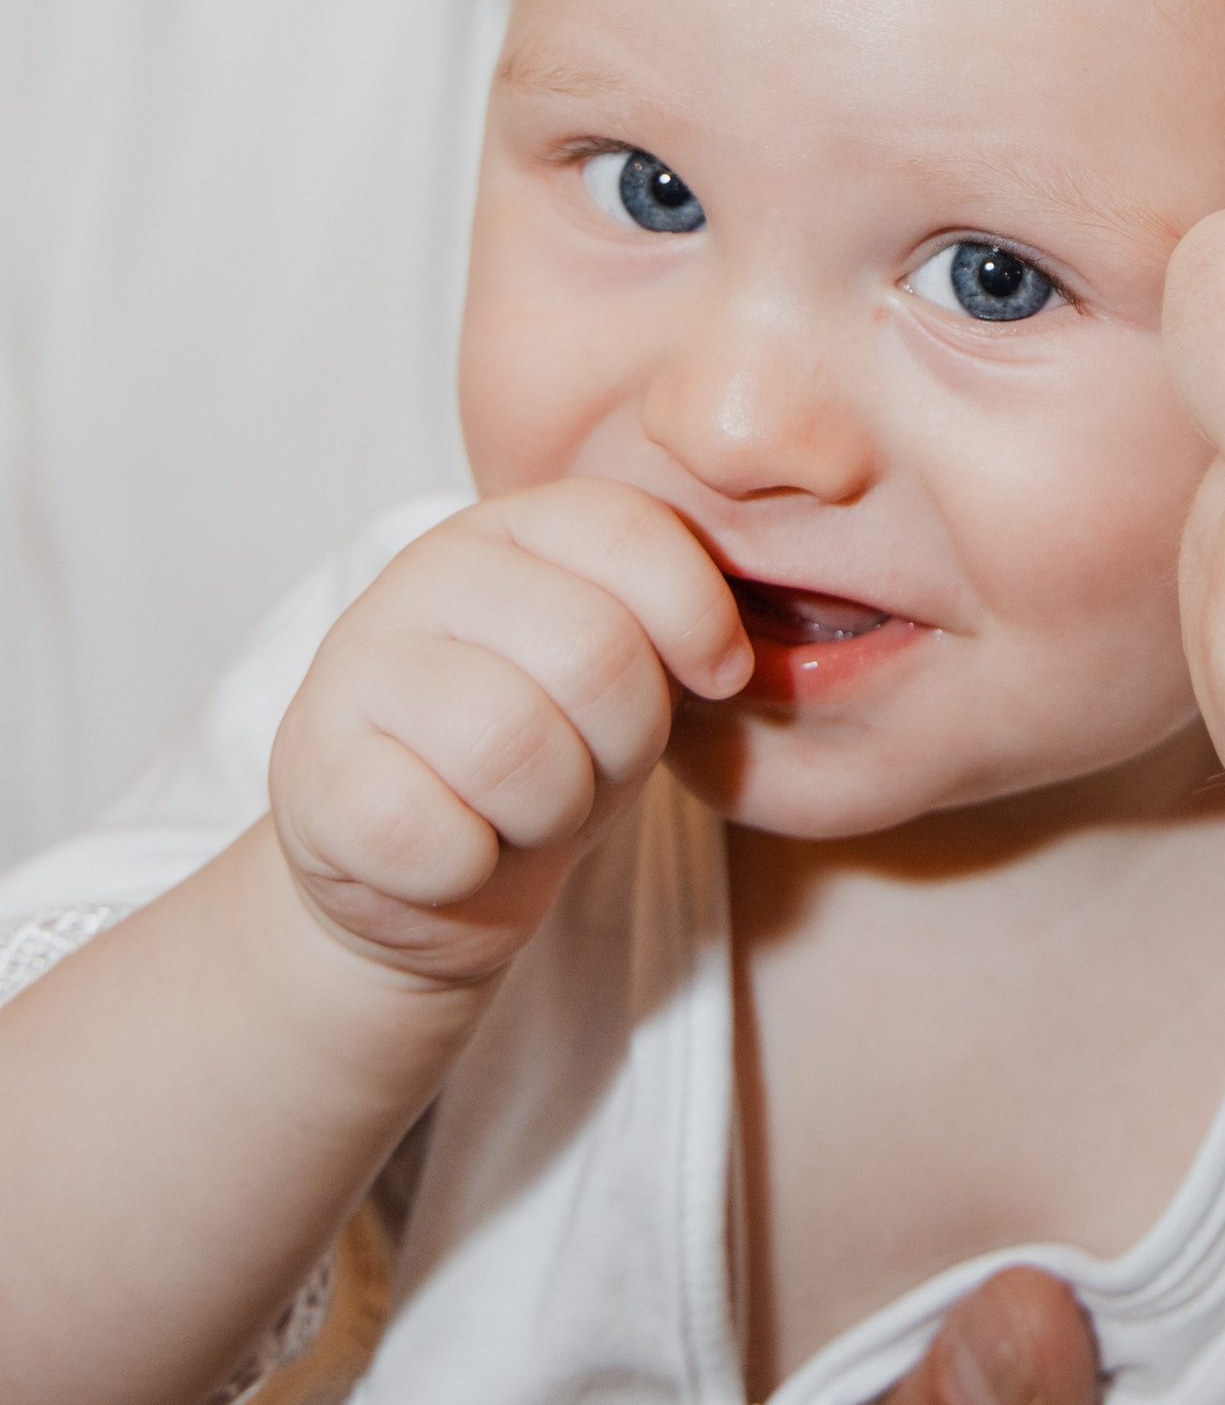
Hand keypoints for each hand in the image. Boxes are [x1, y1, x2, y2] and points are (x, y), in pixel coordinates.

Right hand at [268, 483, 749, 990]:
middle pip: (594, 651)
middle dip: (625, 740)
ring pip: (515, 746)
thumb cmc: (548, 756)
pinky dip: (471, 866)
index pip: (631, 529)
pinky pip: (434, 831)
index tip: (717, 677)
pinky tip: (457, 849)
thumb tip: (733, 648)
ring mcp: (353, 664)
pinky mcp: (310, 769)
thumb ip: (674, 625)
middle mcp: (424, 571)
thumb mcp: (630, 676)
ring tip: (525, 807)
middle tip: (591, 765)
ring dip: (552, 810)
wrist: (424, 877)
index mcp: (515, 526)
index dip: (700, 619)